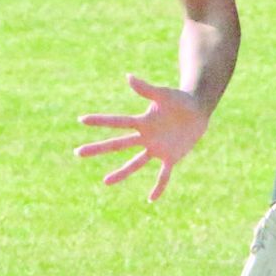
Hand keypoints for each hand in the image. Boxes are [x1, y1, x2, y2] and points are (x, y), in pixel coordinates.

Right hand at [75, 74, 209, 201]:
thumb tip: (128, 76)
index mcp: (142, 121)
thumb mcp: (164, 94)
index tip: (81, 119)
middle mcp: (145, 136)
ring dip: (121, 172)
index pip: (118, 122)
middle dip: (99, 148)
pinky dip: (159, 186)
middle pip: (119, 144)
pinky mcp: (171, 157)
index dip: (101, 120)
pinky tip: (151, 199)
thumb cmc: (180, 100)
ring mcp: (157, 148)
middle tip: (78, 152)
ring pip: (136, 163)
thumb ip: (147, 89)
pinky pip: (163, 174)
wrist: (197, 111)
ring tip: (105, 182)